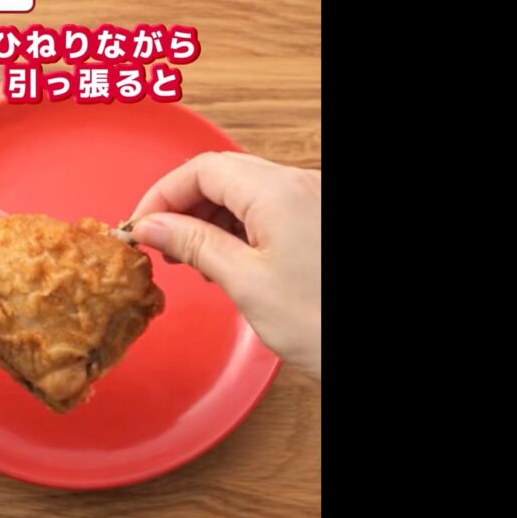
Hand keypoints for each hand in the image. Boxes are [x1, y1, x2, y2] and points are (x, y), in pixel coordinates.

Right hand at [128, 152, 320, 374]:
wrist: (377, 349)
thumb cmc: (323, 322)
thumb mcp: (245, 283)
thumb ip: (194, 245)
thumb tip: (150, 227)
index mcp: (277, 191)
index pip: (202, 169)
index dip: (162, 195)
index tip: (139, 229)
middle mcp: (299, 185)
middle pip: (222, 175)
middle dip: (183, 206)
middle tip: (160, 248)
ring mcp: (312, 201)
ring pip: (244, 192)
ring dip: (209, 218)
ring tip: (192, 261)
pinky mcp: (319, 223)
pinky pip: (267, 210)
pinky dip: (237, 229)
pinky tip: (225, 263)